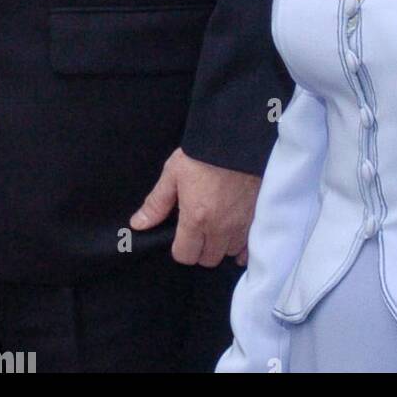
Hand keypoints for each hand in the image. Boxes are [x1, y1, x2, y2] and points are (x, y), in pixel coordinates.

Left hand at [130, 149, 260, 267]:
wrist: (238, 138)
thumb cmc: (204, 153)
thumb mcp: (173, 173)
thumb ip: (156, 203)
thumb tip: (138, 224)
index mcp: (196, 218)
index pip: (185, 255)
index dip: (180, 248)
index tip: (181, 236)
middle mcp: (220, 227)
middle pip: (208, 258)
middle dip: (201, 249)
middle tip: (198, 230)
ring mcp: (241, 223)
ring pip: (229, 252)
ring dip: (221, 245)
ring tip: (217, 227)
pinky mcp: (257, 215)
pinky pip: (249, 246)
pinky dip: (242, 246)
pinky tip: (236, 235)